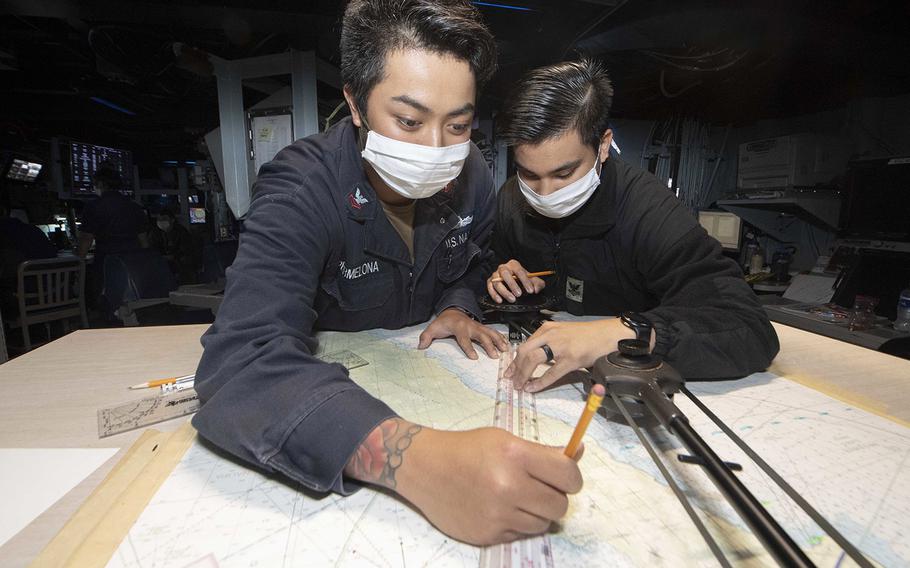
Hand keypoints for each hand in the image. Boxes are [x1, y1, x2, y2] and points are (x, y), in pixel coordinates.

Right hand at [384, 423, 582, 544]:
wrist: (424, 468)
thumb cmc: (467, 449)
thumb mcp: (505, 440)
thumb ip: (542, 452)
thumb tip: (579, 454)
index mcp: (515, 455)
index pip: (568, 475)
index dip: (572, 477)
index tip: (565, 476)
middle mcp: (508, 486)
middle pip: (560, 505)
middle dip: (555, 497)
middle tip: (538, 487)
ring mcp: (497, 514)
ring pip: (543, 524)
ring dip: (536, 513)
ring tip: (516, 497)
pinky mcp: (487, 534)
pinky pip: (520, 534)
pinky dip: (516, 523)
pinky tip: (498, 508)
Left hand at [418, 308, 507, 359]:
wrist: (453, 311)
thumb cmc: (444, 322)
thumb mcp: (433, 328)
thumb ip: (426, 337)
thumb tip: (420, 347)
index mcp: (459, 327)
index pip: (464, 338)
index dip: (469, 348)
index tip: (474, 357)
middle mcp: (470, 326)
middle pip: (481, 335)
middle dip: (489, 345)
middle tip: (494, 355)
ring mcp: (478, 326)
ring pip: (490, 333)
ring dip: (498, 341)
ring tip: (505, 350)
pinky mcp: (482, 328)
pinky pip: (493, 332)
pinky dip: (501, 337)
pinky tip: (507, 344)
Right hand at [487, 259, 546, 303]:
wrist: (516, 284)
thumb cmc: (524, 281)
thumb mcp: (534, 281)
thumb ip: (538, 284)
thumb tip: (536, 289)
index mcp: (514, 265)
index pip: (519, 271)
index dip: (525, 281)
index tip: (530, 291)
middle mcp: (503, 268)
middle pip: (505, 274)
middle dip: (512, 285)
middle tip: (519, 294)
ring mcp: (495, 275)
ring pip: (497, 282)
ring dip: (504, 292)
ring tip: (512, 300)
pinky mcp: (490, 282)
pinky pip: (490, 288)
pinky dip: (494, 294)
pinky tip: (500, 301)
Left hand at [506, 319, 635, 391]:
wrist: (608, 333)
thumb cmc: (588, 335)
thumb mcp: (563, 333)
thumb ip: (548, 342)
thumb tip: (534, 358)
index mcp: (547, 329)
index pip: (524, 345)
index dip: (515, 360)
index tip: (509, 371)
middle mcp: (550, 335)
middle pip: (524, 351)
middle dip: (515, 368)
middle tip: (511, 380)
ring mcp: (560, 346)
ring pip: (533, 360)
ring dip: (523, 374)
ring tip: (519, 385)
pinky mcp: (571, 358)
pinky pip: (550, 373)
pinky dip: (539, 382)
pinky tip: (533, 387)